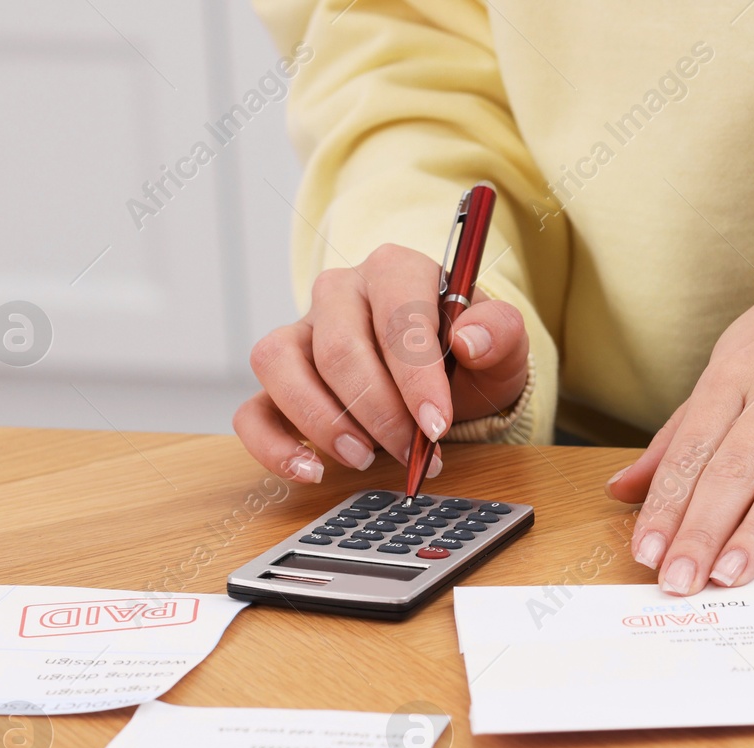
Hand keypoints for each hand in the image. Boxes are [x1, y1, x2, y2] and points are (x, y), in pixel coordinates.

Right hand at [234, 244, 528, 481]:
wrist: (447, 376)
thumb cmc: (468, 356)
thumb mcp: (501, 345)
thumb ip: (499, 333)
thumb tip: (469, 340)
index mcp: (394, 270)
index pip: (395, 315)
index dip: (415, 376)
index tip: (437, 425)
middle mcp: (338, 293)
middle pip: (339, 348)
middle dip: (378, 412)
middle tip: (411, 453)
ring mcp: (301, 334)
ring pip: (280, 365)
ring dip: (322, 422)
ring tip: (364, 457)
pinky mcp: (279, 383)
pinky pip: (252, 411)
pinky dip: (274, 447)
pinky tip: (312, 471)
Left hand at [609, 210, 753, 595]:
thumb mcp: (733, 360)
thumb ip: (681, 432)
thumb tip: (621, 489)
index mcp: (738, 367)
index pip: (693, 446)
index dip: (667, 502)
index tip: (646, 553)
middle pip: (737, 463)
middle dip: (704, 527)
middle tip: (680, 582)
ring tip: (731, 577)